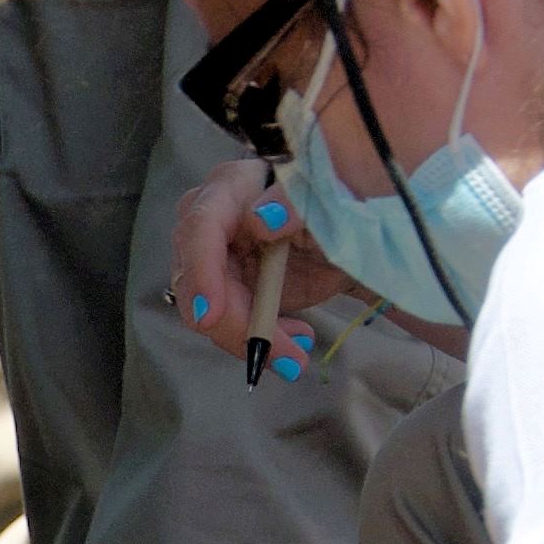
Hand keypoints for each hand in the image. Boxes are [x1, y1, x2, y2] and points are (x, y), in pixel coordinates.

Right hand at [165, 159, 460, 368]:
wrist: (348, 228)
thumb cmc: (335, 201)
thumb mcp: (325, 201)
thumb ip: (294, 203)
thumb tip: (260, 218)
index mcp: (233, 187)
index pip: (201, 227)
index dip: (201, 272)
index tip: (211, 317)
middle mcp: (211, 220)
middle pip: (196, 279)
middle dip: (233, 325)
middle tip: (285, 357)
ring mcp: (214, 256)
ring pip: (206, 309)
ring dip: (251, 338)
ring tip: (297, 352)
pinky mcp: (226, 287)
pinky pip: (227, 323)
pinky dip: (260, 339)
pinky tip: (296, 337)